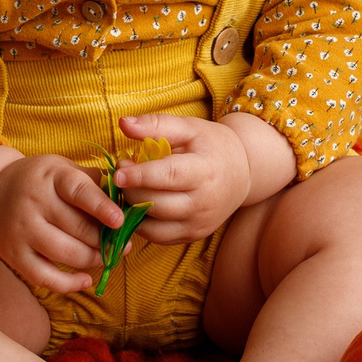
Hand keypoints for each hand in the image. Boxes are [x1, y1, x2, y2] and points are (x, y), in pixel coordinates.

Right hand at [0, 152, 126, 293]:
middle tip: (125, 245)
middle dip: (107, 240)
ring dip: (94, 259)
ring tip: (108, 257)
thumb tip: (128, 195)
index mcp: (51, 176)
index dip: (101, 207)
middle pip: (78, 228)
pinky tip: (86, 280)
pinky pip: (45, 277)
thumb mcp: (62, 168)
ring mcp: (22, 230)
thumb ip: (93, 180)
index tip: (120, 220)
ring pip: (66, 254)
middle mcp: (34, 202)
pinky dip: (69, 283)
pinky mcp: (15, 255)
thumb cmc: (38, 181)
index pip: (78, 191)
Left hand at [111, 113, 285, 244]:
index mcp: (204, 171)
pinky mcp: (193, 236)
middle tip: (120, 174)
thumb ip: (156, 124)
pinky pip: (158, 237)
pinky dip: (142, 224)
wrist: (243, 172)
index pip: (168, 176)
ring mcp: (199, 223)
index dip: (140, 176)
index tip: (117, 172)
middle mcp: (204, 202)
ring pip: (154, 226)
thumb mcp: (188, 128)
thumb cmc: (211, 145)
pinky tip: (138, 205)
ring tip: (128, 189)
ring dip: (133, 210)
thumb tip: (123, 123)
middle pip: (157, 204)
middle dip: (131, 191)